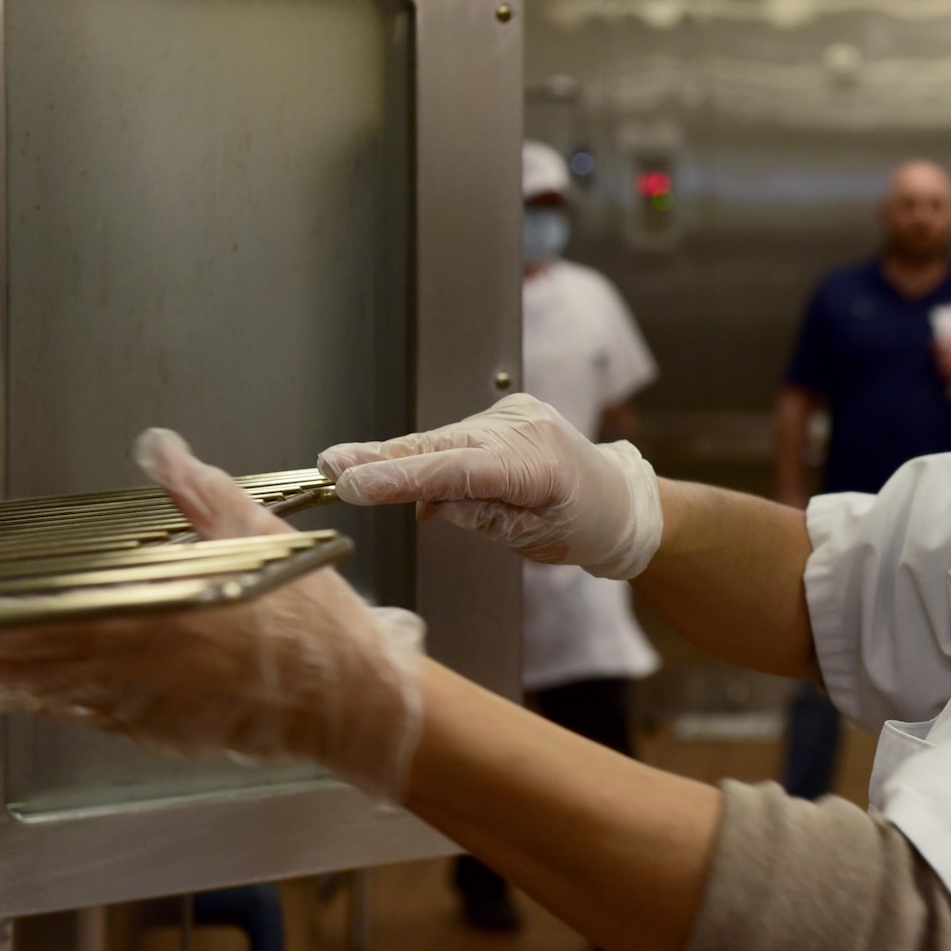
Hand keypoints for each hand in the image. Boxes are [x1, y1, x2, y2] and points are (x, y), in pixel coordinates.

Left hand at [0, 429, 425, 804]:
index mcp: (165, 616)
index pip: (56, 622)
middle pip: (40, 668)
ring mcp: (152, 708)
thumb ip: (202, 494)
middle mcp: (147, 669)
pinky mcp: (166, 731)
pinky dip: (54, 707)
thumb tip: (160, 448)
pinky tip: (28, 697)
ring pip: (58, 698)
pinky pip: (96, 717)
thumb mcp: (261, 539)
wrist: (355, 700)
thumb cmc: (315, 624)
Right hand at [317, 394, 662, 579]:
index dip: (401, 477)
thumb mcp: (532, 539)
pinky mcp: (506, 412)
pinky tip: (401, 471)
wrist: (620, 500)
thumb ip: (479, 515)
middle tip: (329, 465)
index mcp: (540, 468)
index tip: (354, 482)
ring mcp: (516, 415)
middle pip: (439, 446)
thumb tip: (427, 502)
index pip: (457, 471)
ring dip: (399, 459)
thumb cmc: (585, 526)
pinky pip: (454, 438)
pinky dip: (427, 456)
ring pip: (441, 440)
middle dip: (380, 458)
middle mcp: (526, 430)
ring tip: (347, 469)